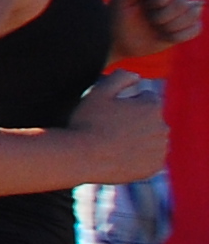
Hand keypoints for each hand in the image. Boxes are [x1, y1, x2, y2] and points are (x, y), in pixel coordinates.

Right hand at [72, 70, 171, 184]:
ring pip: (152, 138)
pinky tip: (120, 155)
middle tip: (111, 127)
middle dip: (137, 121)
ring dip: (140, 138)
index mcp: (152, 107)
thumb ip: (121, 77)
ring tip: (115, 143)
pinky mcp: (154, 167)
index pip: (147, 99)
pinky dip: (140, 156)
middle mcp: (162, 128)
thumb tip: (137, 76)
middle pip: (151, 119)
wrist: (83, 158)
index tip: (112, 112)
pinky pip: (150, 157)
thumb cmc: (88, 122)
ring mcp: (159, 149)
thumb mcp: (98, 92)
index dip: (128, 103)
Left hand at [110, 0, 201, 62]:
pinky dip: (179, 35)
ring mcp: (182, 10)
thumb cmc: (118, 16)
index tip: (147, 5)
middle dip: (162, 16)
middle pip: (182, 2)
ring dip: (171, 26)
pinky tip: (165, 36)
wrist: (120, 39)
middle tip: (149, 19)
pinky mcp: (187, 26)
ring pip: (192, 15)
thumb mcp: (118, 0)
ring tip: (156, 27)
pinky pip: (196, 28)